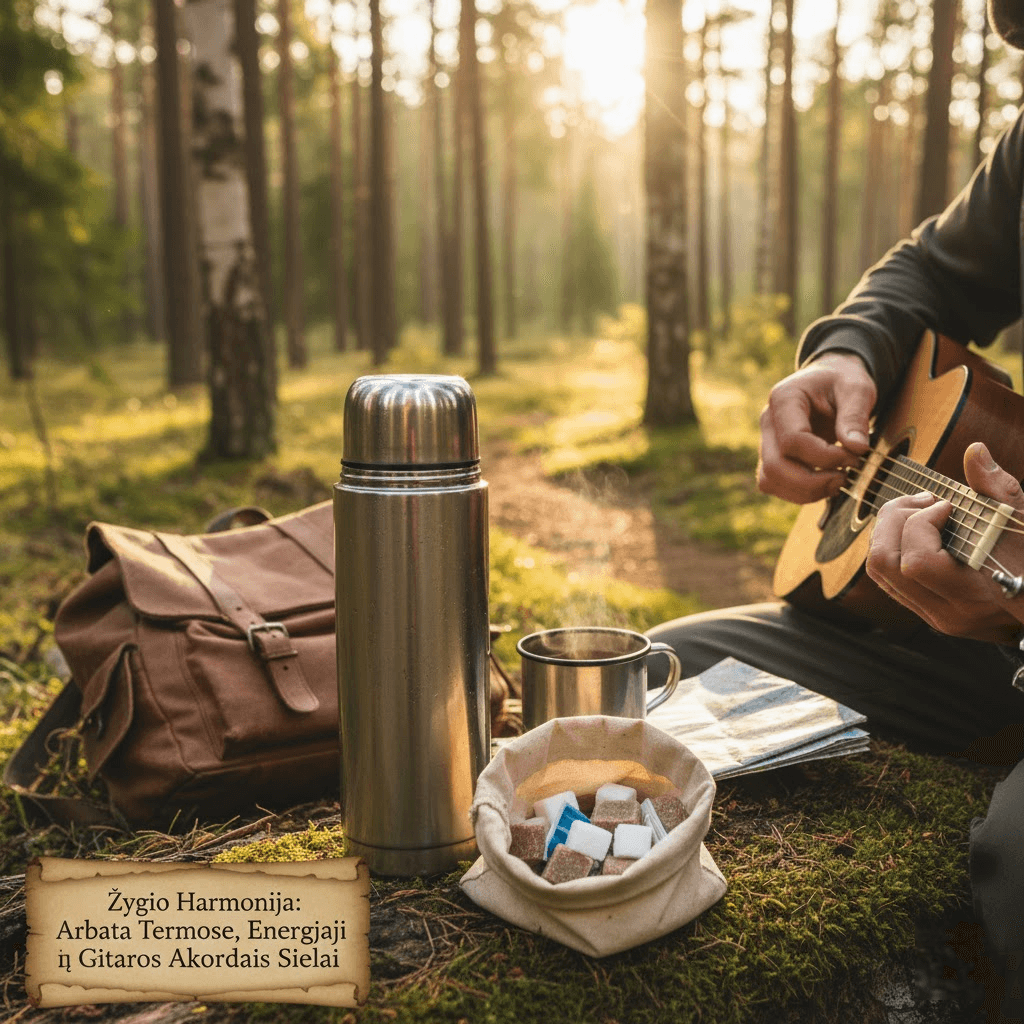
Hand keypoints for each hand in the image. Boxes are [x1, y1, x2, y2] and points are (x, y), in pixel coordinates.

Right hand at [757, 351, 876, 503]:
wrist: (830, 379)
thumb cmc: (842, 381)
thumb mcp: (857, 388)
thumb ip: (856, 416)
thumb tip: (857, 449)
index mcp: (784, 398)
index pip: (793, 440)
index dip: (824, 456)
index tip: (854, 456)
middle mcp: (768, 421)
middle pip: (775, 466)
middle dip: (812, 481)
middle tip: (845, 477)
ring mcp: (767, 441)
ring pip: (770, 480)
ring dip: (805, 491)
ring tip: (838, 481)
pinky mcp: (773, 457)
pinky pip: (775, 484)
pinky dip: (800, 492)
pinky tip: (826, 483)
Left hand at [864, 442, 1023, 641]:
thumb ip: (1000, 490)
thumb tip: (974, 451)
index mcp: (976, 595)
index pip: (919, 562)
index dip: (921, 524)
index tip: (947, 505)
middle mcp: (948, 613)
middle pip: (885, 562)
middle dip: (895, 519)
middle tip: (926, 499)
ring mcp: (933, 616)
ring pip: (878, 569)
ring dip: (889, 529)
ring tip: (921, 509)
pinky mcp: (924, 610)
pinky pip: (886, 576)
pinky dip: (892, 544)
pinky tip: (918, 527)